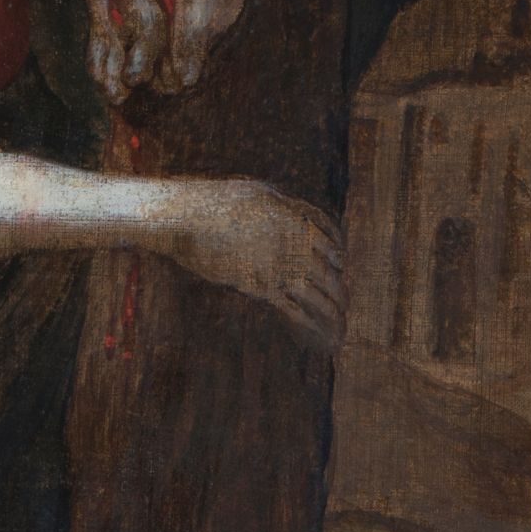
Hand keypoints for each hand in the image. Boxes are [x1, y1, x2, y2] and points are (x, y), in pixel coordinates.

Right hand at [161, 178, 344, 348]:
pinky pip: (296, 310)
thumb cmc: (213, 204)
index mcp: (291, 214)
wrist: (187, 216)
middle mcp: (291, 239)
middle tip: (343, 301)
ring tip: (339, 330)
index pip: (329, 233)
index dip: (337, 250)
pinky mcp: (261, 286)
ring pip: (318, 292)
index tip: (339, 263)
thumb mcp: (254, 194)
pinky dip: (311, 326)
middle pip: (328, 267)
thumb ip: (276, 206)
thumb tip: (288, 214)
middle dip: (338, 288)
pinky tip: (319, 337)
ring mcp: (278, 263)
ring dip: (332, 313)